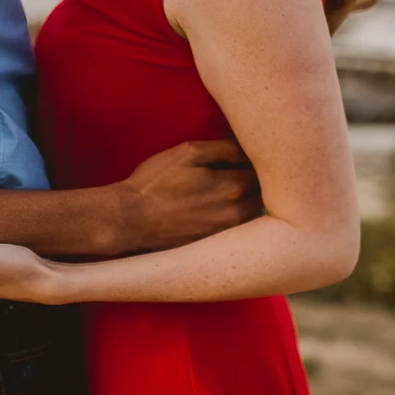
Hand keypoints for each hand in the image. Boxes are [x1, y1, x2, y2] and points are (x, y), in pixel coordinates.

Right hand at [116, 139, 260, 252]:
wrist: (129, 221)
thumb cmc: (155, 183)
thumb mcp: (188, 153)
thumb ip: (224, 148)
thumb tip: (249, 148)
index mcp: (235, 186)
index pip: (264, 170)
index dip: (257, 160)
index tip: (246, 156)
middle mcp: (239, 212)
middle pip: (265, 194)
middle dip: (258, 181)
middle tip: (241, 170)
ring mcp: (229, 234)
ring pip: (254, 213)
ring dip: (249, 200)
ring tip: (228, 190)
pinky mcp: (217, 247)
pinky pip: (239, 230)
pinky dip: (235, 217)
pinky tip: (216, 209)